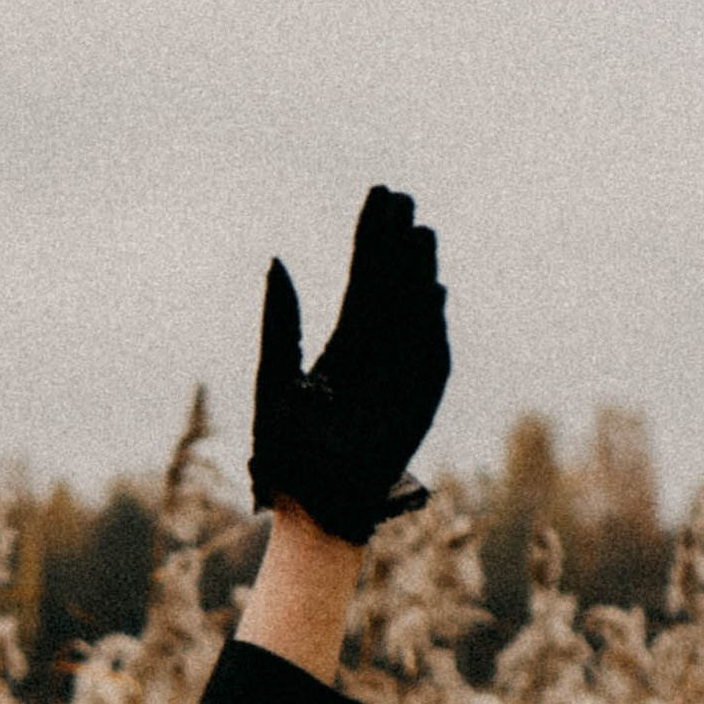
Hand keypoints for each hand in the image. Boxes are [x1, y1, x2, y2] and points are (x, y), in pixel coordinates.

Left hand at [248, 186, 449, 546]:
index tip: (376, 195)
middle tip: (400, 196)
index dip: (368, 239)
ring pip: (411, 314)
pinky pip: (429, 359)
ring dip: (415, 274)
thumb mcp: (273, 380)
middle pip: (389, 289)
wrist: (308, 508)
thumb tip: (278, 261)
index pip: (359, 281)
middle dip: (395, 245)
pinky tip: (430, 289)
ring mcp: (399, 379)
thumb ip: (280, 324)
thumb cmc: (285, 456)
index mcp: (340, 348)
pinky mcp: (417, 406)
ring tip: (417, 230)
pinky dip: (430, 327)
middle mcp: (375, 357)